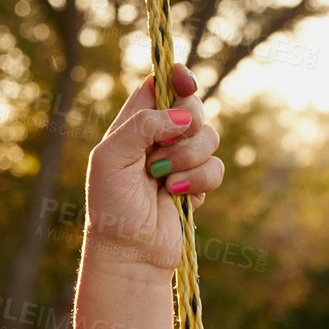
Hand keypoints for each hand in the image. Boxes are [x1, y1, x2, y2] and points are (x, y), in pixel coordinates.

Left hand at [82, 63, 223, 272]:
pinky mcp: (197, 182)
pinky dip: (200, 180)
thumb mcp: (111, 158)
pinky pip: (217, 166)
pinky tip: (177, 196)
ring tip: (163, 180)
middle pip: (191, 107)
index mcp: (131, 126)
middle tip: (160, 154)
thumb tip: (183, 115)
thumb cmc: (111, 206)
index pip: (157, 87)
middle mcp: (158, 139)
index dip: (174, 78)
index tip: (184, 81)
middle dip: (184, 128)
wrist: (129, 251)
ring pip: (210, 136)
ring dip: (189, 159)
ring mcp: (180, 160)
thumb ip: (142, 126)